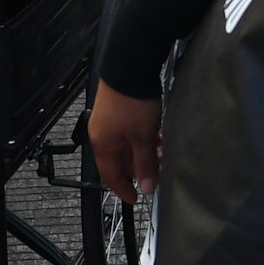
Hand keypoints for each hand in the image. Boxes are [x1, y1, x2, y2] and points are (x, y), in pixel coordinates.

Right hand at [88, 81, 161, 200]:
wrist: (131, 66)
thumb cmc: (131, 101)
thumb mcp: (142, 138)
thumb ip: (145, 164)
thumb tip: (147, 187)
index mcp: (103, 144)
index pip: (110, 176)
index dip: (124, 189)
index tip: (136, 198)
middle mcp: (102, 134)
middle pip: (119, 161)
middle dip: (139, 169)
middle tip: (158, 174)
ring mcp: (109, 120)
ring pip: (126, 146)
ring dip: (143, 154)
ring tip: (161, 155)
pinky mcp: (117, 109)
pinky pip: (128, 132)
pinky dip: (142, 139)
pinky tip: (156, 136)